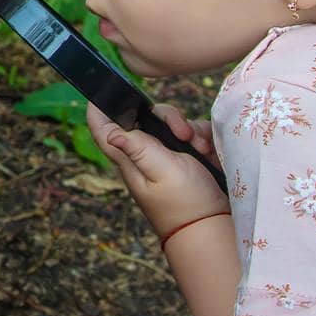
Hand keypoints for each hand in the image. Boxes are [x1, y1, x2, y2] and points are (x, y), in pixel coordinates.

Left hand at [87, 102, 229, 238]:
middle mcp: (144, 153)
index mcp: (129, 157)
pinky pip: (193, 134)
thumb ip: (139, 149)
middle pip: (145, 116)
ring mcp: (167, 155)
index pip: (103, 127)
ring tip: (200, 148)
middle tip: (183, 133)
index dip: (101, 106)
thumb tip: (110, 134)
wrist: (214, 226)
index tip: (112, 89)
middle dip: (167, 117)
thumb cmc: (185, 204)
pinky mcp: (187, 157)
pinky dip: (202, 138)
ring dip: (190, 129)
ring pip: (172, 123)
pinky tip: (208, 151)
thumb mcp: (161, 172)